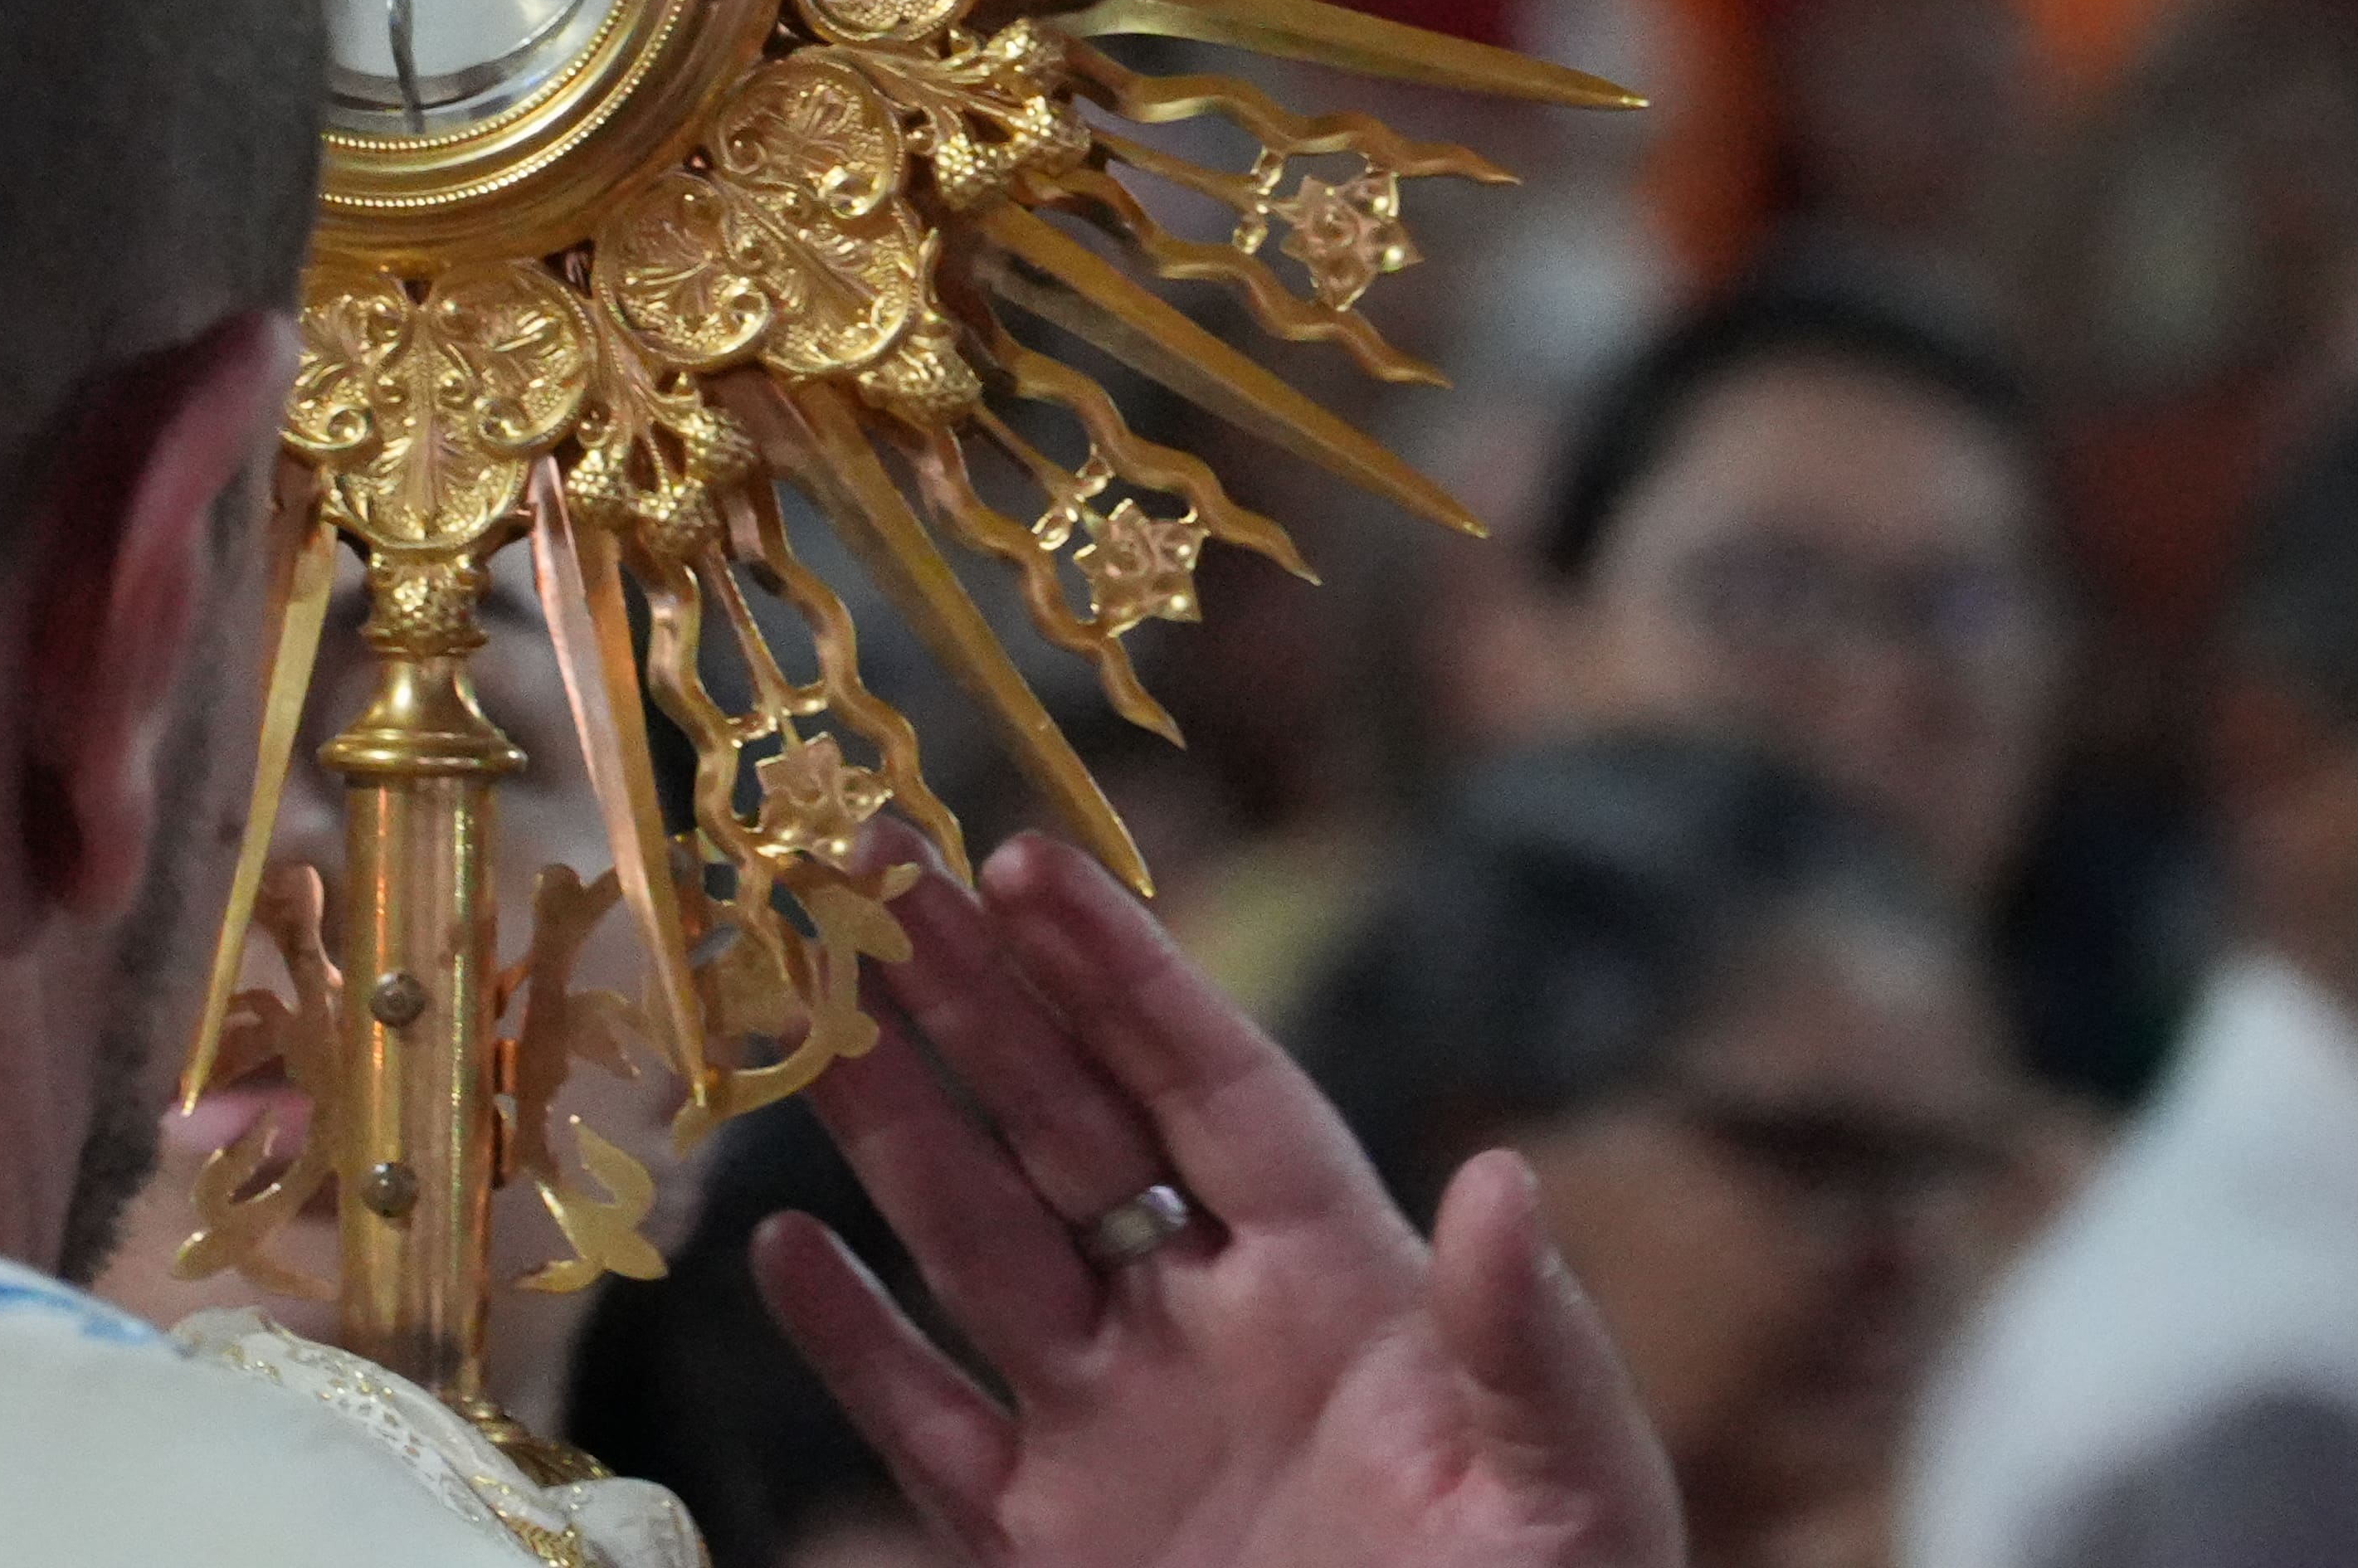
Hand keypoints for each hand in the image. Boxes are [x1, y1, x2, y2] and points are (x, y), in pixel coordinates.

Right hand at [768, 831, 1679, 1567]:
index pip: (1208, 1085)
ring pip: (975, 1242)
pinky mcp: (1043, 1548)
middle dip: (971, 994)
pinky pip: (927, 1426)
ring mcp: (1115, 1431)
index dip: (1117, 969)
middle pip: (1067, 1125)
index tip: (1023, 859)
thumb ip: (1526, 1345)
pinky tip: (783, 1247)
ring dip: (891, 1123)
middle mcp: (1206, 1328)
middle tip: (870, 864)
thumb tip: (1500, 1180)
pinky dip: (851, 1341)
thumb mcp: (1574, 1487)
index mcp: (1337, 1284)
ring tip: (804, 1007)